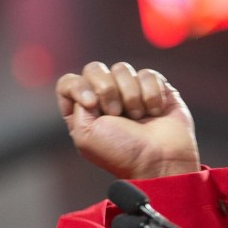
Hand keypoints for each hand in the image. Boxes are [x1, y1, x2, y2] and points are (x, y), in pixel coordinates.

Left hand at [56, 62, 199, 178]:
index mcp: (83, 112)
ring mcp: (129, 91)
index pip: (68, 82)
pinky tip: (154, 112)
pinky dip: (151, 94)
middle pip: (94, 68)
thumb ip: (75, 104)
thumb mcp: (84, 134)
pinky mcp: (154, 88)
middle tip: (117, 114)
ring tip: (138, 117)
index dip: (78, 87)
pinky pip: (147, 74)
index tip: (92, 103)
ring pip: (122, 68)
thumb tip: (89, 86)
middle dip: (107, 90)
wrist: (159, 159)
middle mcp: (104, 99)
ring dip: (131, 96)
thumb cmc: (121, 152)